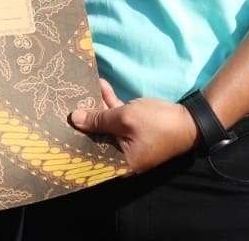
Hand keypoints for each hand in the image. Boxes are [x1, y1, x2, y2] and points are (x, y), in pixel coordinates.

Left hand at [68, 79, 193, 173]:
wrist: (191, 121)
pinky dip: (111, 103)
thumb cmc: (157, 124)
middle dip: (83, 119)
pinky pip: (117, 117)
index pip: (89, 154)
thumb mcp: (125, 119)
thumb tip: (73, 119)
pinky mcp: (136, 129)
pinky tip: (101, 85)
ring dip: (97, 104)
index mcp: (118, 164)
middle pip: (96, 137)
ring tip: (81, 87)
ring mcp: (129, 143)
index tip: (57, 128)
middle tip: (64, 103)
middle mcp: (121, 157)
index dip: (73, 140)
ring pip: (106, 123)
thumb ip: (98, 119)